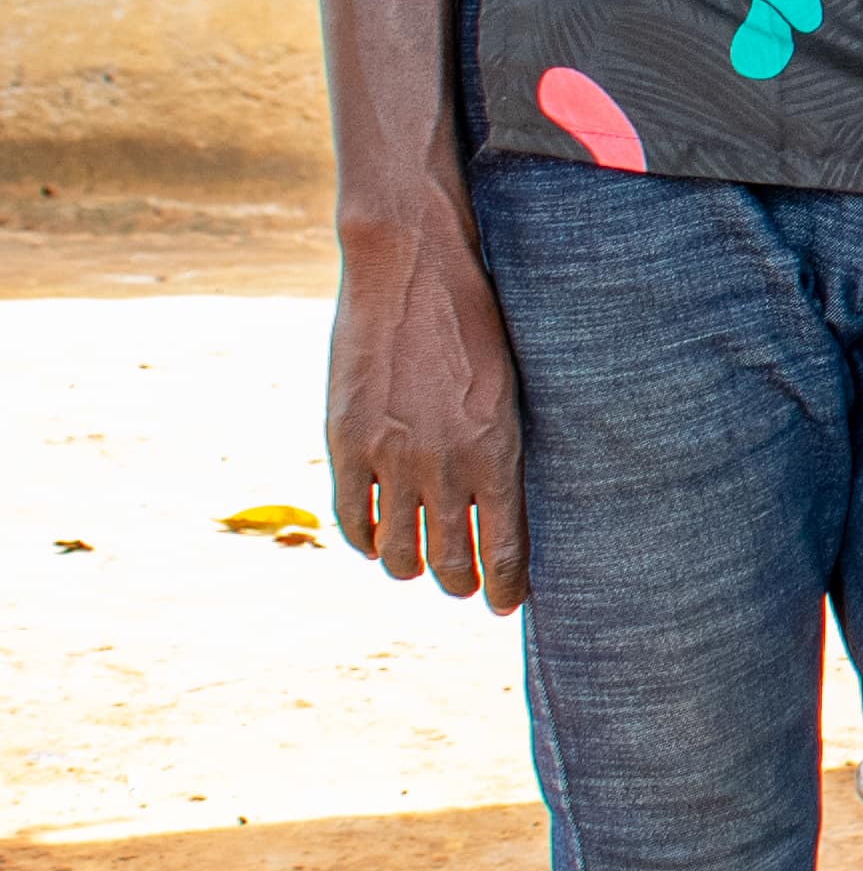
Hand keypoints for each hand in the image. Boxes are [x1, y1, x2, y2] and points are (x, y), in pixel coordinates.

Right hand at [329, 206, 529, 609]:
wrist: (411, 267)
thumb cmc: (475, 320)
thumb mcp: (509, 387)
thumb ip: (501, 449)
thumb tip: (500, 506)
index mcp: (498, 451)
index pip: (506, 550)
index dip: (507, 586)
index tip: (507, 603)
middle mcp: (446, 464)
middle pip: (452, 563)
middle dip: (461, 584)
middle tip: (464, 587)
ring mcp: (391, 455)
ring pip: (400, 554)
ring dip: (412, 569)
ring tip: (420, 566)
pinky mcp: (346, 441)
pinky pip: (353, 520)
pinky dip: (367, 541)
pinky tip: (378, 541)